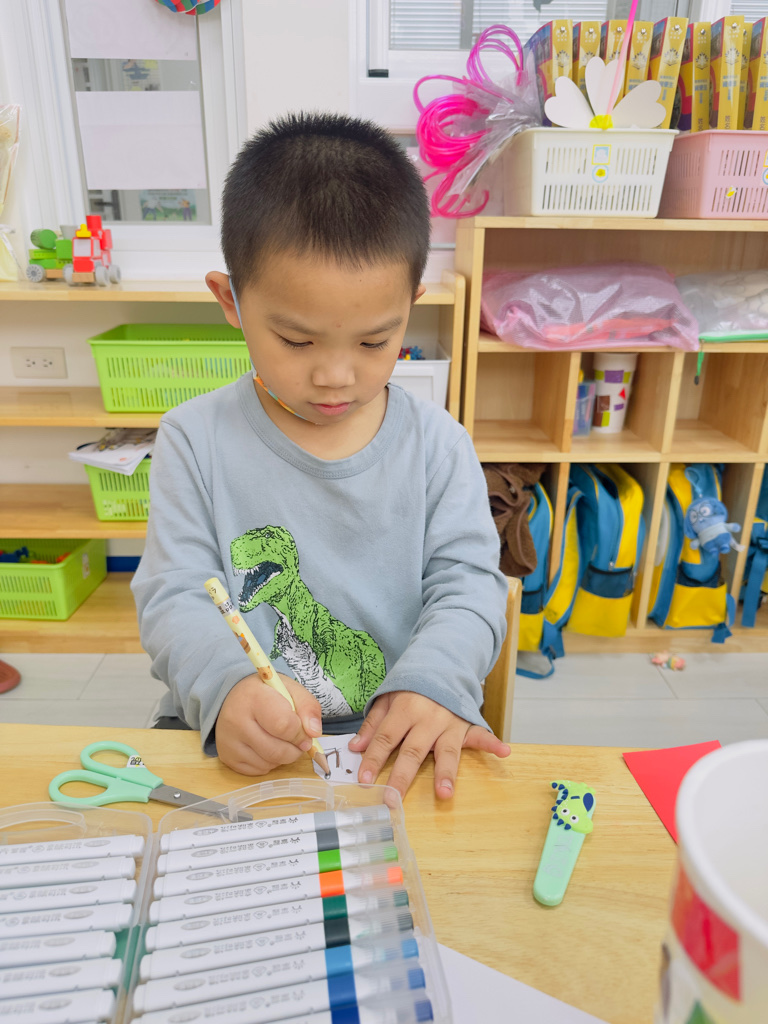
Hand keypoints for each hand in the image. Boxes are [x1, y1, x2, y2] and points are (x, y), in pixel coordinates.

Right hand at [216, 673, 322, 774]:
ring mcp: (229, 741)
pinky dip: (269, 763)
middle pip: (276, 751)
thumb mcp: (291, 689)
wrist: (233, 697)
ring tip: (280, 740)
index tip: (305, 733)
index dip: (300, 734)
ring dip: (283, 757)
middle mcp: (236, 720)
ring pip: (268, 763)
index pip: (283, 725)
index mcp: (254, 697)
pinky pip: (258, 770)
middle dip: (295, 749)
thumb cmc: (266, 694)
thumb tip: (314, 733)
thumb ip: (308, 707)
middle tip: (297, 741)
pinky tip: (266, 746)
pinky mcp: (226, 757)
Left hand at [348, 691, 509, 800]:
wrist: (441, 664)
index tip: (363, 780)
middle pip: (413, 751)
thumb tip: (356, 747)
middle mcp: (427, 718)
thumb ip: (373, 723)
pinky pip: (481, 735)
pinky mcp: (467, 724)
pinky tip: (504, 752)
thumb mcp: (387, 698)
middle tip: (393, 799)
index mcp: (404, 709)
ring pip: (446, 751)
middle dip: (402, 776)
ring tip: (444, 793)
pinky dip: (493, 743)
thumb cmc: (411, 687)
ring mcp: (449, 723)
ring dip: (446, 772)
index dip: (374, 759)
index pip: (386, 738)